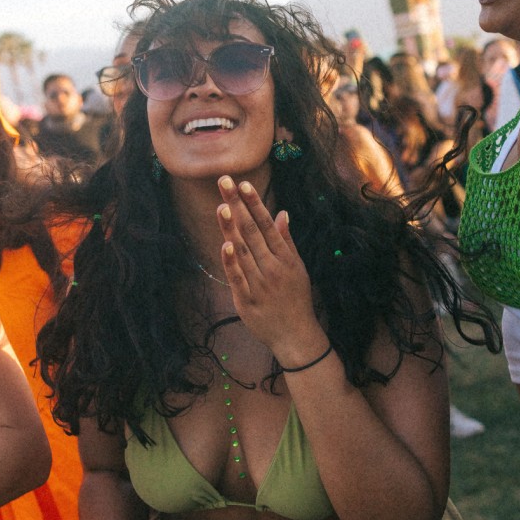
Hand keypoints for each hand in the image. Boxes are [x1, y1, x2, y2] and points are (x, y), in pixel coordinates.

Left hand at [215, 176, 326, 365]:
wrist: (296, 337)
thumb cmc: (296, 299)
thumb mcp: (298, 268)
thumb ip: (286, 241)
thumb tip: (282, 213)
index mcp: (285, 259)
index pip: (267, 225)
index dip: (255, 203)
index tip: (243, 184)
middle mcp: (273, 268)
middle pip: (252, 232)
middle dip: (238, 205)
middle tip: (225, 182)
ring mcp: (259, 284)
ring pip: (243, 251)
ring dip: (231, 228)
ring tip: (221, 205)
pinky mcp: (246, 301)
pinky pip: (237, 278)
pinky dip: (231, 262)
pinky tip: (224, 244)